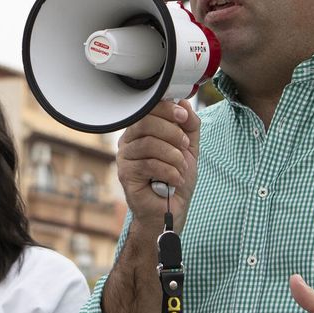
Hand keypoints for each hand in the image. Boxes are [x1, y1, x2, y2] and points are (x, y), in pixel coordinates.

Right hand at [116, 100, 199, 227]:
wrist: (171, 210)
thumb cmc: (176, 178)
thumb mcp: (189, 147)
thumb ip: (189, 125)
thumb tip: (184, 102)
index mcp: (141, 130)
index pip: (148, 109)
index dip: (167, 110)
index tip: (184, 117)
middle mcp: (129, 141)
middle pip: (146, 122)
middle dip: (173, 133)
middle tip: (185, 147)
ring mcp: (124, 157)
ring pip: (149, 144)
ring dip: (173, 156)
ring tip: (181, 168)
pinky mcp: (125, 174)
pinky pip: (148, 164)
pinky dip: (169, 172)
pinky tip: (175, 180)